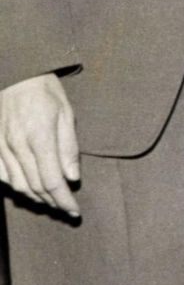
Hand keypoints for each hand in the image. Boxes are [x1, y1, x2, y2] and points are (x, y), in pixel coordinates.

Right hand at [1, 73, 80, 216]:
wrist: (14, 74)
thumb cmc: (44, 90)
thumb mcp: (66, 113)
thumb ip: (69, 146)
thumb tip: (72, 177)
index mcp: (39, 138)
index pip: (52, 181)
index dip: (63, 200)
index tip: (74, 211)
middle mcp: (16, 146)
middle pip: (34, 187)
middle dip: (52, 202)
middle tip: (66, 208)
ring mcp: (0, 147)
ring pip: (16, 185)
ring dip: (35, 197)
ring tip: (51, 201)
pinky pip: (1, 175)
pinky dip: (15, 186)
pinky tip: (27, 187)